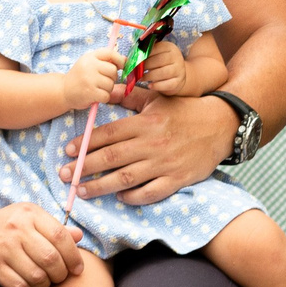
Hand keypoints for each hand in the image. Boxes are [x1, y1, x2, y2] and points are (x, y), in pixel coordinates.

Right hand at [0, 203, 83, 286]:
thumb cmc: (7, 225)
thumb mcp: (30, 218)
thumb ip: (55, 228)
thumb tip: (79, 236)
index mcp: (29, 214)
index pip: (60, 236)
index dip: (74, 256)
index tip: (77, 269)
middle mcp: (16, 230)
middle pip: (51, 259)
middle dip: (61, 274)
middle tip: (60, 277)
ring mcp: (3, 249)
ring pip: (37, 276)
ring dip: (46, 285)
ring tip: (45, 282)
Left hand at [62, 94, 237, 205]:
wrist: (220, 125)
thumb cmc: (185, 110)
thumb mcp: (158, 98)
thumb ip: (132, 96)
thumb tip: (108, 89)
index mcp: (145, 122)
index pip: (108, 134)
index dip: (85, 143)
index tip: (68, 151)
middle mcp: (151, 144)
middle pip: (110, 158)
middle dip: (83, 167)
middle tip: (64, 175)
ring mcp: (164, 164)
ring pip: (125, 178)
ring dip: (100, 186)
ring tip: (83, 190)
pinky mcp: (177, 179)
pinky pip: (150, 192)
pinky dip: (133, 197)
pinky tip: (120, 197)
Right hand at [64, 47, 123, 109]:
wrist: (63, 91)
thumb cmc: (80, 77)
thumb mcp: (89, 63)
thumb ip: (104, 60)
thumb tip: (126, 60)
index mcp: (90, 56)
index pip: (110, 53)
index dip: (120, 59)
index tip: (122, 66)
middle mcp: (89, 65)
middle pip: (113, 71)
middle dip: (112, 78)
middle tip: (103, 82)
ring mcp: (89, 79)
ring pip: (111, 84)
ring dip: (107, 89)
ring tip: (97, 89)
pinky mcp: (90, 92)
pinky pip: (106, 95)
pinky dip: (103, 98)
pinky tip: (96, 96)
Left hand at [135, 41, 188, 95]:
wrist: (177, 75)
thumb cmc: (162, 63)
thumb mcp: (158, 54)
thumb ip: (147, 53)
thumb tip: (131, 57)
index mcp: (170, 47)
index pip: (156, 48)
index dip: (144, 54)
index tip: (135, 59)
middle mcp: (176, 57)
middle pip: (160, 60)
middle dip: (146, 65)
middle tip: (136, 70)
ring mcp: (179, 69)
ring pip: (163, 72)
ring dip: (149, 76)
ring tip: (140, 78)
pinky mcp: (179, 81)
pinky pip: (168, 84)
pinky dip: (157, 86)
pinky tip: (149, 86)